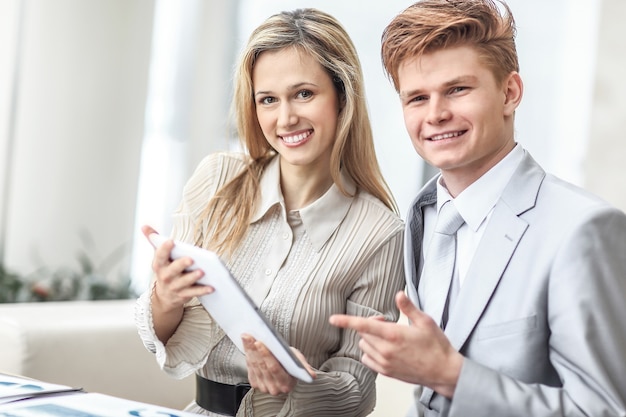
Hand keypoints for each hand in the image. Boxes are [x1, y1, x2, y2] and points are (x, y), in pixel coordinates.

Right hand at [142, 225, 212, 311]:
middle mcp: (165, 276)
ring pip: (184, 282)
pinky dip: (203, 290)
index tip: (171, 241)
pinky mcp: (183, 295)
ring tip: (202, 272)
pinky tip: (212, 286)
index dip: (164, 249)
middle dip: (181, 264)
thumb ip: (153, 240)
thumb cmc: (165, 270)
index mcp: (159, 265)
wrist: (164, 296)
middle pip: (172, 270)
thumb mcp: (158, 256)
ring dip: (193, 277)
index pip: (160, 256)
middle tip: (191, 259)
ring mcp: (174, 287)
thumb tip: (144, 226)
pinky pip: (194, 293)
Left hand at [242, 334, 315, 394]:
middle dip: (254, 350)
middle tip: (249, 336)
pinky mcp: (256, 384)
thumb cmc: (292, 364)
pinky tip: (247, 345)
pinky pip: (250, 368)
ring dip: (249, 350)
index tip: (259, 343)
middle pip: (262, 366)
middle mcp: (275, 388)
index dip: (266, 355)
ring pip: (254, 366)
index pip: (274, 368)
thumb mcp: (299, 361)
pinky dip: (247, 355)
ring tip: (247, 337)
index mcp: (287, 384)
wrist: (284, 370)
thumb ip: (304, 368)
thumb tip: (313, 376)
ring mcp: (264, 387)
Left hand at [329, 291, 462, 398]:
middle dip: (370, 324)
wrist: (443, 371)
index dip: (346, 321)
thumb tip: (399, 294)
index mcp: (393, 335)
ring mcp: (385, 363)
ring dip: (369, 338)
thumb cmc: (437, 346)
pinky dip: (370, 351)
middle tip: (386, 321)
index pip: (363, 325)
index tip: (333, 318)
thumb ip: (408, 307)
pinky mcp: (386, 372)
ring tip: (387, 336)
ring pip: (364, 346)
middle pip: (363, 333)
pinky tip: (383, 348)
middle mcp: (386, 350)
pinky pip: (367, 359)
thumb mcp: (425, 321)